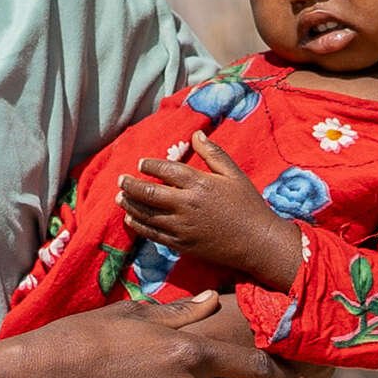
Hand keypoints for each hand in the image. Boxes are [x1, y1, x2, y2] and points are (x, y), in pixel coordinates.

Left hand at [118, 132, 304, 288]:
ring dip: (130, 205)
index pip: (166, 170)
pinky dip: (139, 226)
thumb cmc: (248, 205)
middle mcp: (186, 205)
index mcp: (199, 184)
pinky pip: (153, 234)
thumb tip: (196, 133)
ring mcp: (182, 227)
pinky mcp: (182, 244)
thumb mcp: (234, 174)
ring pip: (147, 215)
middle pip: (149, 193)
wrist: (258, 242)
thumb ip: (213, 153)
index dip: (149, 166)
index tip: (140, 163)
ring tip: (119, 198)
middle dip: (131, 185)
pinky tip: (130, 219)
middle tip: (121, 180)